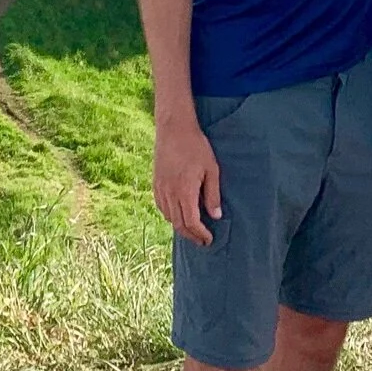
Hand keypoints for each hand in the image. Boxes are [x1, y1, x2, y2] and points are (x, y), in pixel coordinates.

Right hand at [154, 116, 223, 244]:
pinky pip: (161, 207)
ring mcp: (160, 189)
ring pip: (169, 217)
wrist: (174, 129)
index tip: (209, 239)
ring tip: (193, 230)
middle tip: (202, 241)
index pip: (191, 222)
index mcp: (184, 191)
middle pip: (179, 224)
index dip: (200, 234)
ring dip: (181, 227)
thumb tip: (216, 216)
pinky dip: (170, 215)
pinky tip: (179, 214)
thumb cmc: (196, 147)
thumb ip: (212, 194)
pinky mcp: (156, 183)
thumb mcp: (211, 169)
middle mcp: (170, 193)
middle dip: (191, 236)